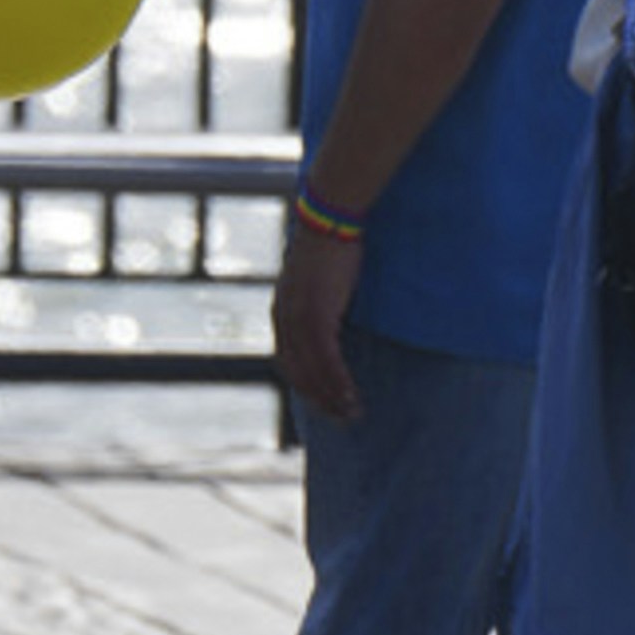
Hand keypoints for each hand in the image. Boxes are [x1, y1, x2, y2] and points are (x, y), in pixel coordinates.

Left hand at [271, 205, 364, 425]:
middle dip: (317, 398)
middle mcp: (284, 318)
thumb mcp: (320, 274)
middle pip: (295, 372)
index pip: (287, 359)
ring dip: (330, 397)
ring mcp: (298, 319)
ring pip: (311, 372)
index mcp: (282, 310)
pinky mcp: (316, 315)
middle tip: (339, 418)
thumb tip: (339, 307)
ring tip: (351, 414)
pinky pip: (326, 361)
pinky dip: (338, 383)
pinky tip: (351, 397)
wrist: (331, 217)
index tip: (324, 400)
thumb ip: (323, 296)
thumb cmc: (332, 239)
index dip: (304, 384)